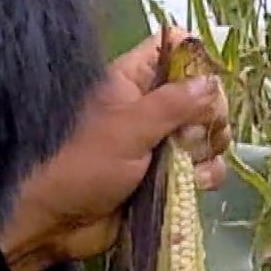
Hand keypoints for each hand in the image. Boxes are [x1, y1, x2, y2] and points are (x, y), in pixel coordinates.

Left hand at [0, 28, 232, 270]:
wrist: (57, 223)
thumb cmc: (82, 166)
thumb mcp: (128, 129)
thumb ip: (173, 104)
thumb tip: (213, 82)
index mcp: (132, 81)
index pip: (172, 47)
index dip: (196, 58)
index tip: (208, 82)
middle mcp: (151, 107)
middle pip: (201, 93)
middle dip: (210, 113)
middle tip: (194, 132)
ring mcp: (161, 143)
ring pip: (207, 133)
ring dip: (209, 147)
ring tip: (191, 161)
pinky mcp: (168, 177)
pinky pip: (204, 168)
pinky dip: (205, 175)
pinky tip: (194, 183)